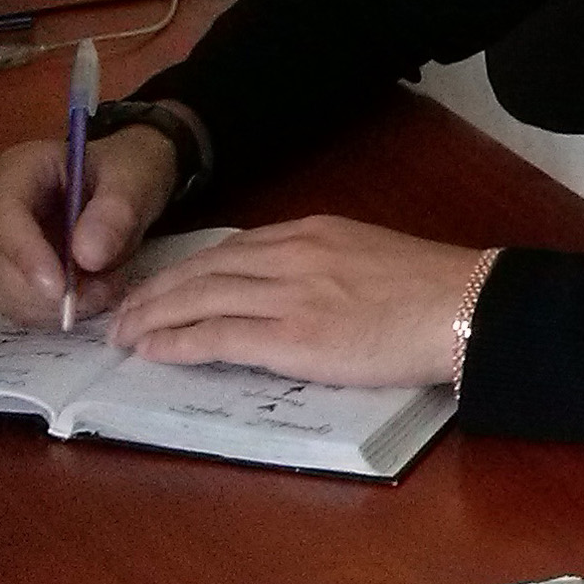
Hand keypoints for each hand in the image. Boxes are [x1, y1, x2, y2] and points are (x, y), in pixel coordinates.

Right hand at [0, 126, 177, 326]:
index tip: (60, 288)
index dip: (26, 255)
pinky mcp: (4, 272)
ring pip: (1, 292)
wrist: (128, 183)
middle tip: (101, 293)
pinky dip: (51, 313)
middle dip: (44, 291)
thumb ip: (116, 210)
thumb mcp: (136, 178)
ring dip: (51, 306)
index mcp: (20, 168)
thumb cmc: (128, 171)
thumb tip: (87, 256)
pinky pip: (15, 305)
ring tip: (104, 290)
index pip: (3, 215)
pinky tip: (89, 297)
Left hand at [107, 215, 487, 387]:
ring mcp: (292, 294)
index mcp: (314, 232)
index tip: (162, 287)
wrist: (462, 304)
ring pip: (203, 297)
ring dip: (154, 315)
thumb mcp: (367, 256)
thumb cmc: (428, 288)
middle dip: (159, 291)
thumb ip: (324, 266)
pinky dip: (178, 342)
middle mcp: (295, 254)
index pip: (233, 248)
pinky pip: (220, 336)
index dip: (189, 270)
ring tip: (124, 334)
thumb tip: (293, 292)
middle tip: (121, 313)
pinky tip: (153, 351)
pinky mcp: (295, 337)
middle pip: (207, 269)